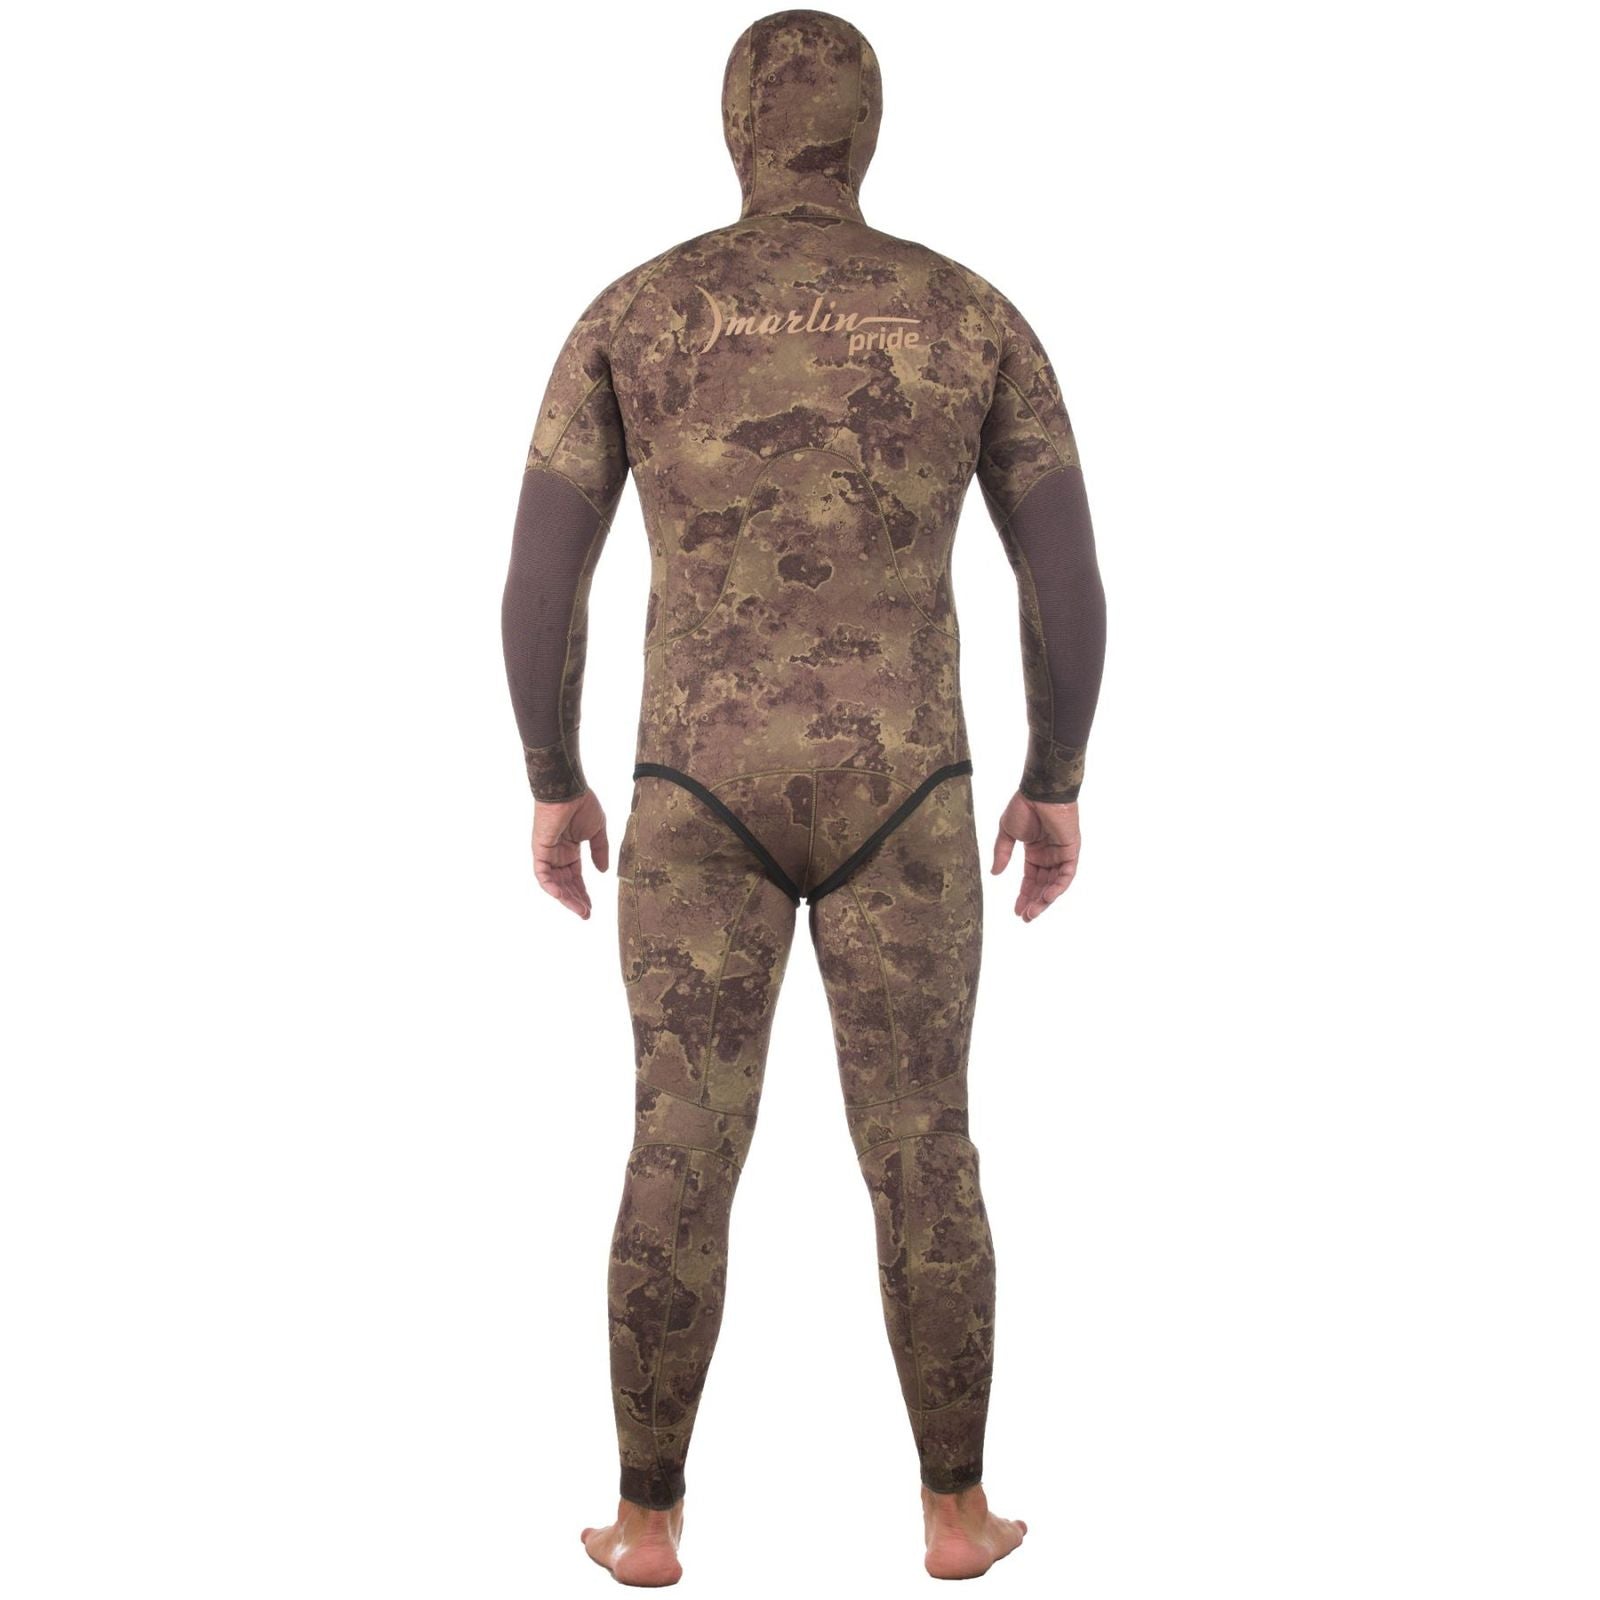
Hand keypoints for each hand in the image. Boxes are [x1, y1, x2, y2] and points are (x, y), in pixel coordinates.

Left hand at [532, 790, 608, 918]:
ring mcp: (548, 853)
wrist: (569, 790)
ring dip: (566, 898)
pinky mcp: (540, 849)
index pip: (575, 877)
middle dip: (576, 900)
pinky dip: (550, 886)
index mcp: (570, 850)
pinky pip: (542, 873)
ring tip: (579, 910)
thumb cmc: (583, 805)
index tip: (591, 907)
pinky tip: (561, 896)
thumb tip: (602, 872)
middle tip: (586, 914)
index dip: (583, 892)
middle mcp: (558, 854)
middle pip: (565, 884)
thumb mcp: (597, 831)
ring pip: (554, 883)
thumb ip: (599, 851)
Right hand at [991, 792, 1080, 921]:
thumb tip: (995, 874)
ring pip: (1055, 884)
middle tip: (1025, 917)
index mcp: (1035, 851)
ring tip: (1032, 913)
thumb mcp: (1007, 833)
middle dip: (1034, 902)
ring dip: (1045, 900)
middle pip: (1043, 885)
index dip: (1024, 895)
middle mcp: (1049, 855)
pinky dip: (1057, 887)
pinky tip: (1046, 898)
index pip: (1031, 879)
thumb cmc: (1023, 806)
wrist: (1039, 792)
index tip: (1016, 911)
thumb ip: (1002, 853)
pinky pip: (1066, 875)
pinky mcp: (1071, 851)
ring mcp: (1061, 854)